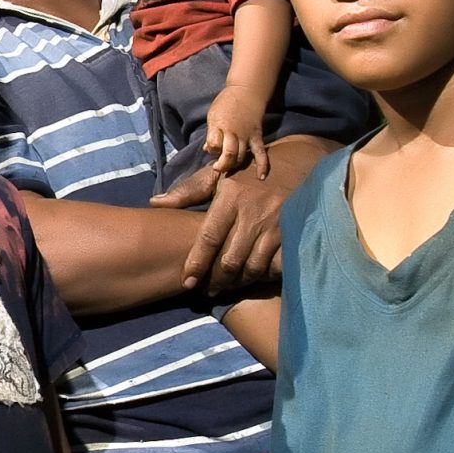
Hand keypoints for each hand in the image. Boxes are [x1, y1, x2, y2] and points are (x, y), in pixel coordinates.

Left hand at [151, 135, 329, 293]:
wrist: (298, 162)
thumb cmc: (248, 173)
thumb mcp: (219, 176)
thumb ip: (189, 192)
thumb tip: (156, 203)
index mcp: (231, 197)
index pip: (209, 238)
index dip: (197, 264)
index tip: (187, 282)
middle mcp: (254, 212)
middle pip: (230, 259)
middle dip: (217, 280)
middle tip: (208, 291)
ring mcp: (277, 224)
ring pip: (254, 266)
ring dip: (239, 282)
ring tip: (228, 287)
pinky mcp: (294, 232)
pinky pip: (276, 264)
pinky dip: (263, 276)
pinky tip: (254, 280)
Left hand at [202, 92, 271, 178]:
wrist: (246, 91)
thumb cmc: (226, 103)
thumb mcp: (213, 115)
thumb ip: (211, 133)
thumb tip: (208, 150)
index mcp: (219, 126)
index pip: (213, 144)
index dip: (211, 149)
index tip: (211, 149)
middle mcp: (233, 132)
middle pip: (228, 154)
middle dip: (223, 164)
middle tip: (218, 167)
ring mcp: (246, 135)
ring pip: (241, 156)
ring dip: (235, 165)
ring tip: (231, 167)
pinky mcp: (257, 136)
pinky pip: (261, 153)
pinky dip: (262, 165)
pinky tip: (261, 177)